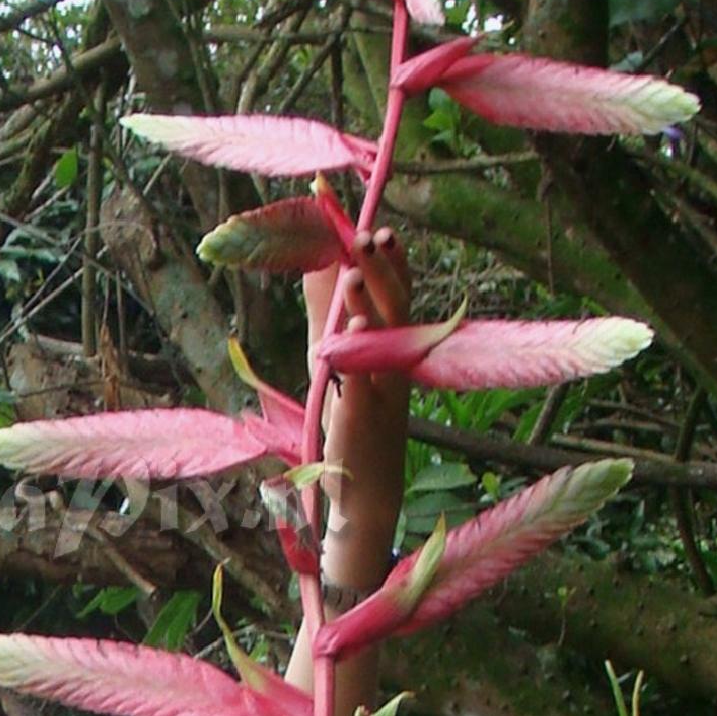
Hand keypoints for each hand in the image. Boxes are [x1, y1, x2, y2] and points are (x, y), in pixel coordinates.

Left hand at [303, 228, 411, 587]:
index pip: (400, 294)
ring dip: (371, 304)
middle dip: (381, 271)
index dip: (392, 261)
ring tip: (353, 273)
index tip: (379, 227)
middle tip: (367, 236)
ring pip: (385, 340)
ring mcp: (386, 390)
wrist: (367, 488)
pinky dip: (363, 352)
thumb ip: (330, 317)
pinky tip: (354, 329)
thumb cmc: (354, 423)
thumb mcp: (343, 363)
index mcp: (396, 350)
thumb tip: (317, 268)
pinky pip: (368, 377)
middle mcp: (397, 365)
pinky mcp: (367, 415)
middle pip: (397, 308)